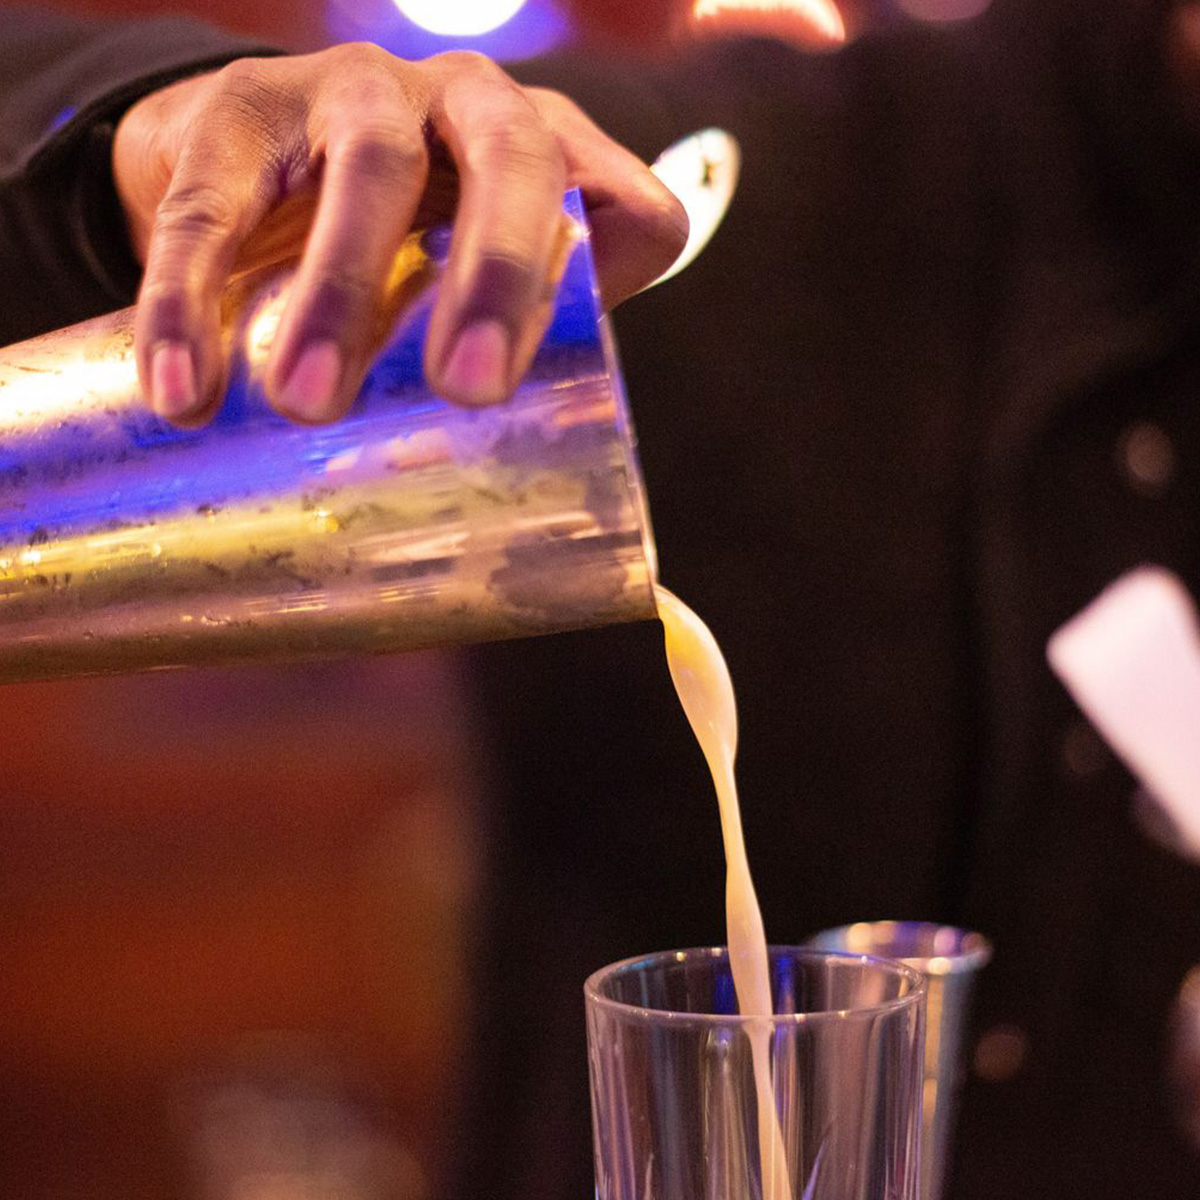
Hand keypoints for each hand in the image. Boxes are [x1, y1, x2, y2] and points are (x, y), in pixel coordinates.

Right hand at [112, 44, 686, 424]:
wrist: (250, 167)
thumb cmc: (397, 246)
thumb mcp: (475, 284)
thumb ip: (531, 343)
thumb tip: (559, 466)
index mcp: (549, 156)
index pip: (619, 205)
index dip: (600, 285)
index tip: (539, 386)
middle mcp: (472, 101)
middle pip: (514, 162)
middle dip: (498, 276)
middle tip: (466, 389)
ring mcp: (359, 90)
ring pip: (370, 170)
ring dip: (340, 290)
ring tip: (307, 401)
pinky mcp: (246, 106)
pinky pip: (217, 199)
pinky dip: (191, 296)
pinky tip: (179, 387)